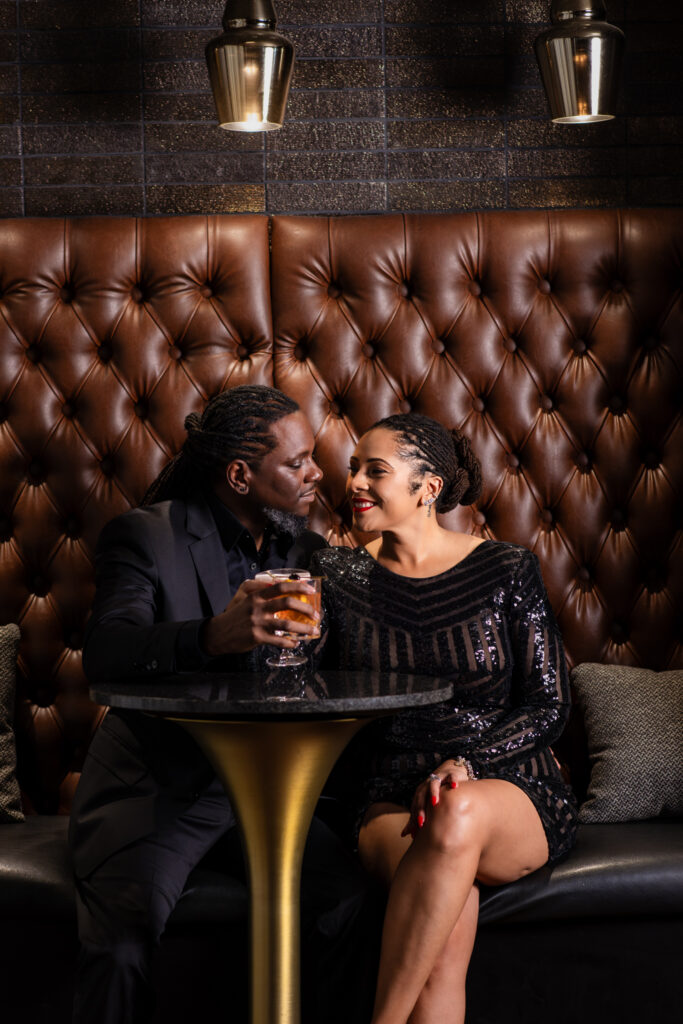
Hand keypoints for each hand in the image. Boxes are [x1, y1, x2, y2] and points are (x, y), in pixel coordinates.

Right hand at [200, 579, 319, 655]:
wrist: (218, 633)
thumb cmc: (235, 615)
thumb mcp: (244, 598)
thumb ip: (260, 591)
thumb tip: (280, 589)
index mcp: (257, 596)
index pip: (281, 587)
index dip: (298, 587)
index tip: (310, 591)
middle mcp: (258, 607)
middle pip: (288, 603)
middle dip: (306, 609)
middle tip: (315, 615)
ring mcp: (258, 622)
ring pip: (287, 624)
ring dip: (303, 628)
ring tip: (312, 630)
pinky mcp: (257, 637)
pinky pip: (279, 640)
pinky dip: (290, 642)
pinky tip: (295, 643)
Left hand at [400, 759, 472, 838]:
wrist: (450, 771)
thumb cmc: (437, 791)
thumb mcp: (426, 804)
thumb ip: (416, 818)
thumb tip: (404, 835)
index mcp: (421, 792)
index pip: (415, 805)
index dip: (414, 818)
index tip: (414, 832)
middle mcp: (427, 785)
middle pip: (421, 795)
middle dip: (420, 808)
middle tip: (421, 822)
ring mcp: (439, 778)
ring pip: (434, 784)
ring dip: (433, 792)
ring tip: (434, 802)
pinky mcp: (451, 774)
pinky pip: (451, 776)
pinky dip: (452, 780)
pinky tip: (454, 786)